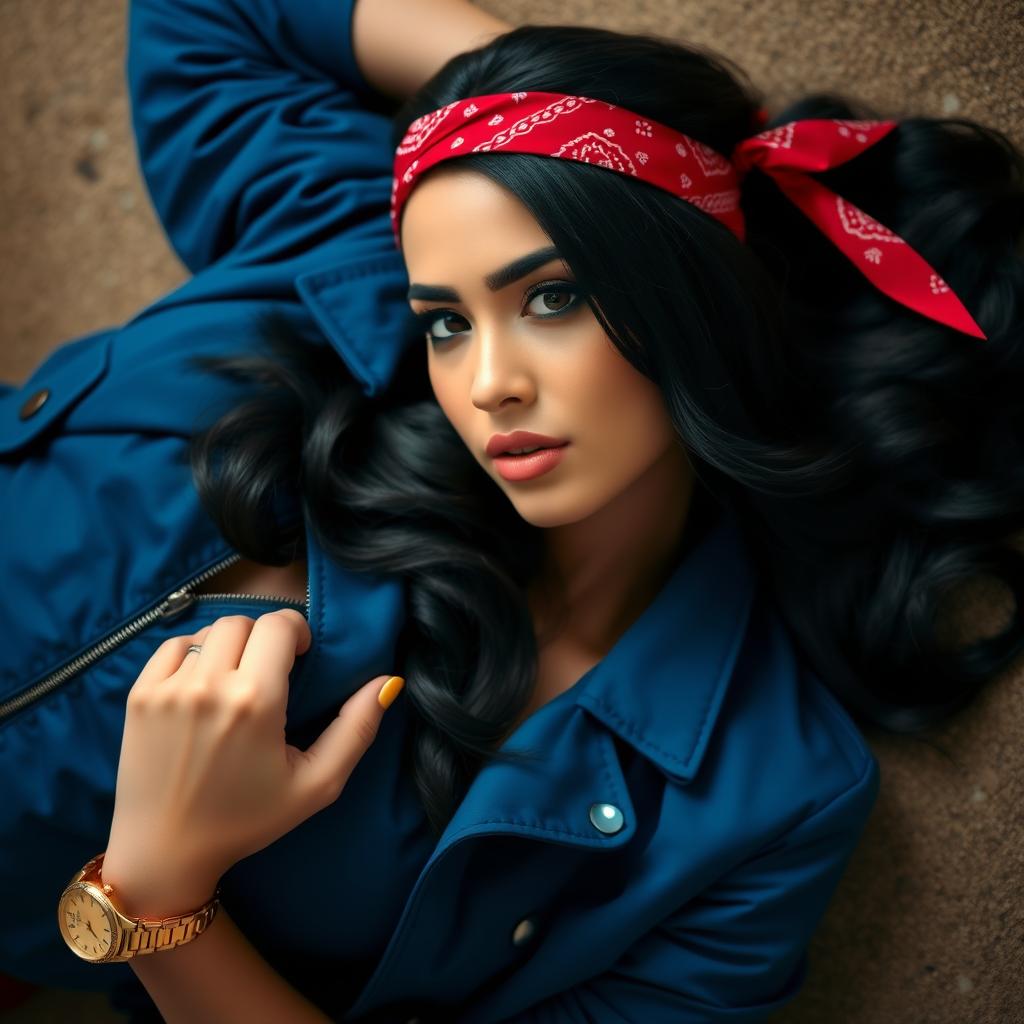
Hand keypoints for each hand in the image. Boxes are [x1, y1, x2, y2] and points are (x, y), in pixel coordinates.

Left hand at [102, 610, 402, 915]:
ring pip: (209, 630)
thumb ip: (357, 729)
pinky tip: (201, 686)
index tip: (299, 656)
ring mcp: (167, 688)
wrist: (165, 851)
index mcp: (255, 701)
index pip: (279, 624)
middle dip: (264, 638)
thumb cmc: (247, 820)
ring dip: (229, 645)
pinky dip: (191, 654)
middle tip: (269, 671)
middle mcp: (208, 685)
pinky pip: (172, 646)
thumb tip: (388, 681)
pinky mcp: (138, 694)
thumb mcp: (316, 785)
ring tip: (235, 679)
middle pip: (245, 622)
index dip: (297, 632)